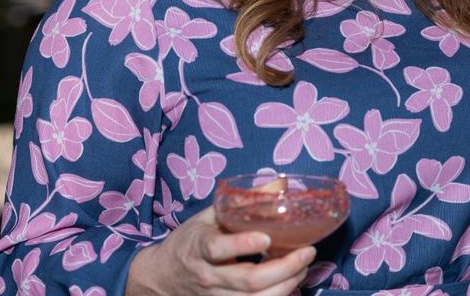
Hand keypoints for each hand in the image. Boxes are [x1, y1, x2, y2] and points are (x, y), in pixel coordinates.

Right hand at [126, 206, 315, 295]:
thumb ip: (238, 203)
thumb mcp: (207, 216)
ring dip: (287, 285)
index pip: (219, 248)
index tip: (267, 237)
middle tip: (307, 253)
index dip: (243, 244)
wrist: (161, 278)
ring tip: (304, 268)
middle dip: (284, 268)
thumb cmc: (189, 242)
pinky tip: (291, 283)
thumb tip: (277, 185)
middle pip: (248, 280)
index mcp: (200, 247)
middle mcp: (208, 275)